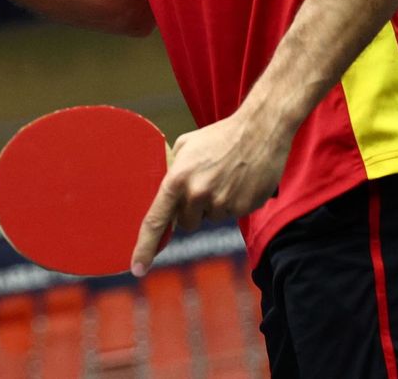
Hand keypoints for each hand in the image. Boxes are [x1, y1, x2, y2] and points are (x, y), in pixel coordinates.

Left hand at [129, 111, 292, 275]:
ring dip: (214, 204)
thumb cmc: (219, 136)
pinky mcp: (244, 208)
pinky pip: (231, 214)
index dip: (144, 247)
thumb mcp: (185, 146)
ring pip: (210, 218)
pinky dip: (234, 201)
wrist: (260, 130)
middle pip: (186, 223)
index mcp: (178, 179)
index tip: (137, 267)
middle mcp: (198, 194)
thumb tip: (162, 195)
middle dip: (190, 210)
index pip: (156, 220)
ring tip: (224, 176)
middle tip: (203, 184)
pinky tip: (239, 180)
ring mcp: (223, 203)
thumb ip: (171, 172)